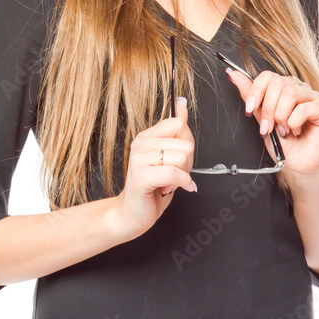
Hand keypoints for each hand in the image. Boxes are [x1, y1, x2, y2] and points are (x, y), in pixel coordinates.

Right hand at [108, 98, 196, 241]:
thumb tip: (181, 104)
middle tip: (172, 175)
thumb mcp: (168, 157)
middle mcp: (141, 144)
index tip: (178, 159)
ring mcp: (139, 159)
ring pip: (181, 158)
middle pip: (185, 143)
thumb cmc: (151, 188)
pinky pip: (174, 173)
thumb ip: (177, 132)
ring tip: (168, 182)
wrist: (131, 214)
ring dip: (182, 176)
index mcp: (147, 136)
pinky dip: (182, 183)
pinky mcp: (142, 176)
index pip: (179, 124)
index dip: (186, 144)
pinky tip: (174, 188)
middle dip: (187, 164)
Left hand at [225, 68, 318, 181]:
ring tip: (283, 130)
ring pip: (290, 93)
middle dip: (268, 108)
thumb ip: (251, 96)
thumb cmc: (283, 144)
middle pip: (278, 82)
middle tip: (268, 127)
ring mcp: (314, 97)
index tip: (249, 109)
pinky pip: (303, 108)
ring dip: (281, 116)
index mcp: (285, 88)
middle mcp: (300, 89)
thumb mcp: (261, 118)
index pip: (268, 76)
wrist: (297, 166)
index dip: (256, 91)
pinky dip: (294, 123)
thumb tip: (234, 75)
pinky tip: (297, 131)